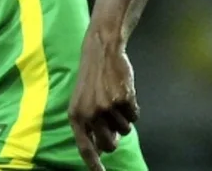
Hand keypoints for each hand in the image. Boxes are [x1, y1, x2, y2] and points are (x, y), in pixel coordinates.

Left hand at [68, 28, 139, 170]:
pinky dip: (133, 109)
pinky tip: (124, 93)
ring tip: (114, 100)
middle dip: (115, 139)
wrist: (101, 52)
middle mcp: (90, 114)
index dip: (94, 164)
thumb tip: (100, 150)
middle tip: (113, 124)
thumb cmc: (92, 79)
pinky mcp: (124, 100)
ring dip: (124, 119)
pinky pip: (135, 117)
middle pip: (110, 145)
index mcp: (76, 116)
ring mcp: (108, 107)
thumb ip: (88, 124)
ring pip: (125, 131)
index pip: (85, 147)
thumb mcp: (82, 101)